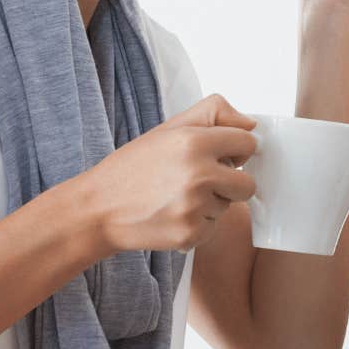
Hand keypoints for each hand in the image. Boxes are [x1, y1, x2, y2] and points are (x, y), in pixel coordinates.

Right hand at [76, 95, 259, 253]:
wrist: (97, 209)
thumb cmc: (134, 167)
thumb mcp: (169, 128)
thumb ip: (214, 114)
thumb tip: (252, 123)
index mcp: (194, 142)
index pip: (248, 142)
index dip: (236, 149)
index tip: (221, 155)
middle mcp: (199, 174)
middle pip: (248, 183)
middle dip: (230, 182)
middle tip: (199, 180)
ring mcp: (195, 208)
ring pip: (229, 206)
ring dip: (211, 203)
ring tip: (177, 197)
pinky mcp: (190, 235)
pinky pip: (213, 227)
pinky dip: (197, 224)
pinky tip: (171, 215)